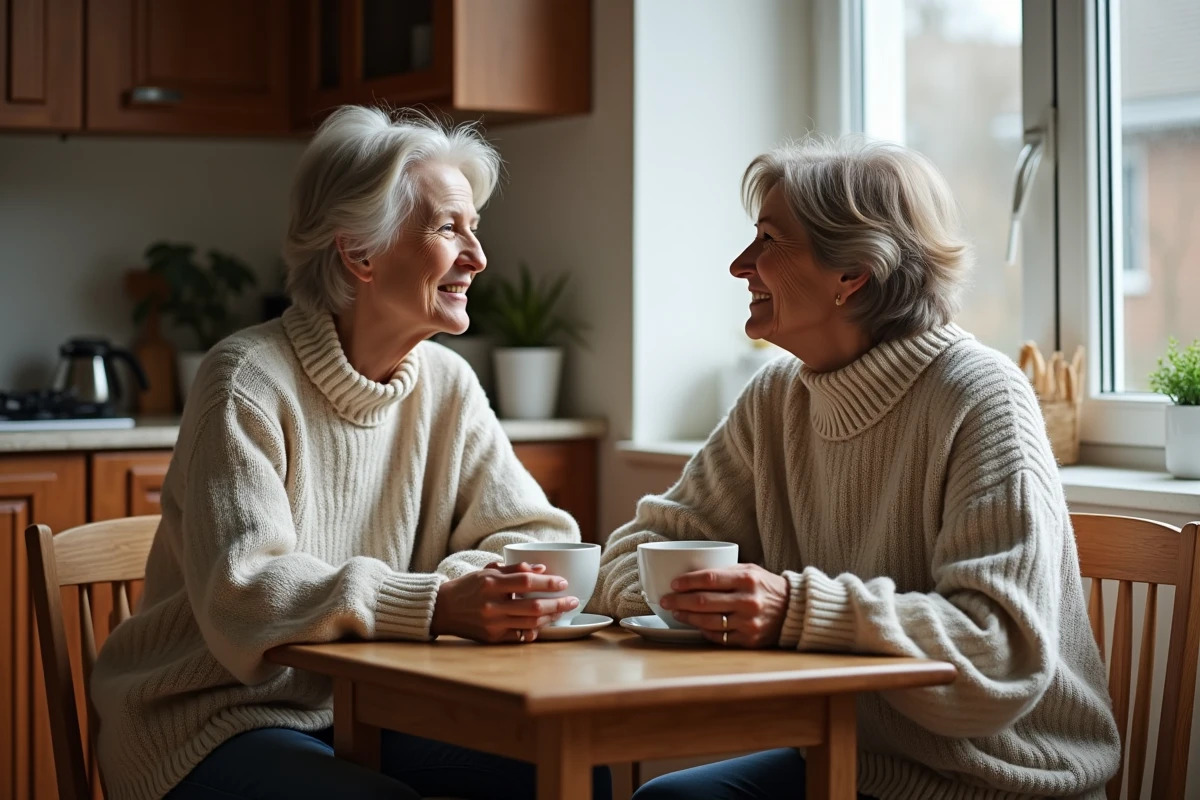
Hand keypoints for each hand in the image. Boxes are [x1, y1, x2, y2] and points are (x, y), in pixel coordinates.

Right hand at [430, 562, 578, 643]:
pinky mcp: (493, 638)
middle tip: (573, 600)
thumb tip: (541, 569)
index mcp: (491, 584)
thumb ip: (514, 569)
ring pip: (530, 623)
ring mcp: (492, 624)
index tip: (563, 582)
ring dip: (551, 618)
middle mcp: (492, 605)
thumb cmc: (468, 587)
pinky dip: (534, 630)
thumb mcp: (487, 571)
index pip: (527, 582)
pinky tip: (544, 624)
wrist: (442, 609)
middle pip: (533, 607)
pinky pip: (520, 636)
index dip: (548, 583)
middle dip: (558, 604)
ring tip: (561, 611)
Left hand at [659, 564, 788, 647]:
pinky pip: (719, 637)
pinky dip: (704, 631)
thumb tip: (692, 575)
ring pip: (708, 622)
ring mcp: (748, 623)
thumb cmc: (767, 586)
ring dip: (687, 618)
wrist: (794, 610)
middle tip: (665, 601)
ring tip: (676, 613)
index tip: (673, 584)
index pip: (709, 579)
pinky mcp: (749, 640)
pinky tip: (696, 625)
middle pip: (704, 602)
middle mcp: (748, 601)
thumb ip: (725, 571)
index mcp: (747, 579)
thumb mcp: (750, 570)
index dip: (687, 582)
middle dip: (679, 601)